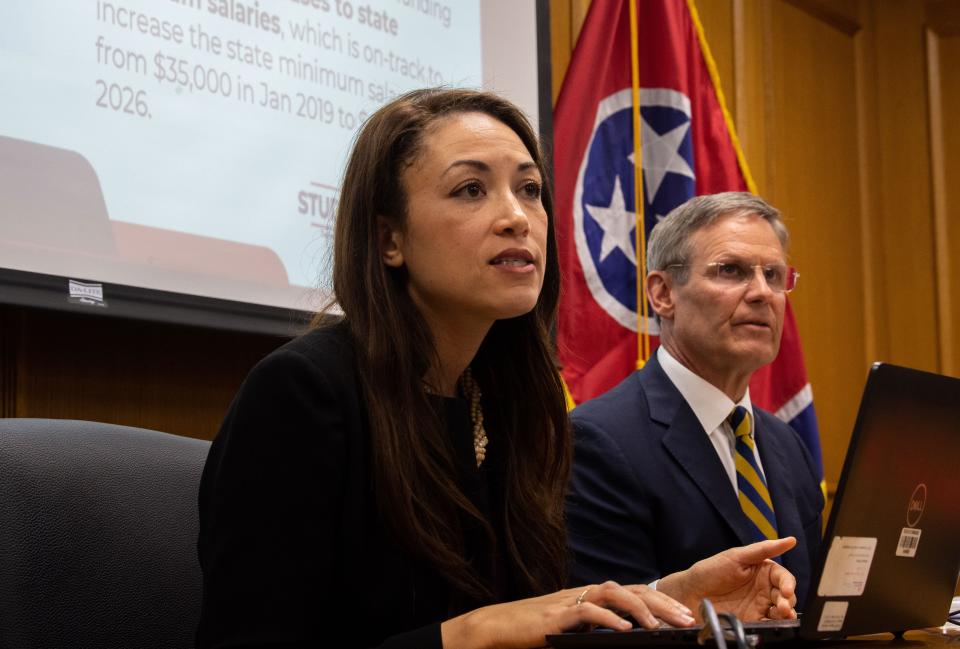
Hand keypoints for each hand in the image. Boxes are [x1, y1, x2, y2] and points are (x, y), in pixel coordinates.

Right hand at [440, 581, 695, 648]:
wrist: (496, 627)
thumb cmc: (532, 631)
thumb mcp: (572, 631)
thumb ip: (595, 631)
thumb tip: (625, 637)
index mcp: (590, 598)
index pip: (633, 593)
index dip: (660, 603)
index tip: (685, 616)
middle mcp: (584, 594)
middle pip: (630, 590)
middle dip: (661, 604)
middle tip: (686, 619)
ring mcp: (570, 602)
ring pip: (612, 594)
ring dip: (640, 608)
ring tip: (660, 625)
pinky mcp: (555, 615)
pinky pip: (586, 612)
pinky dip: (608, 619)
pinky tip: (625, 629)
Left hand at [657, 537, 798, 622]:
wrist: (689, 594)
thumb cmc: (710, 571)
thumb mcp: (736, 556)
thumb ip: (763, 549)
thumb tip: (790, 540)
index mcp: (761, 571)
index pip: (783, 577)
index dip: (788, 584)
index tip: (786, 590)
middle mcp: (763, 589)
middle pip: (785, 596)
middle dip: (788, 601)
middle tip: (782, 606)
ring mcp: (758, 606)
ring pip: (781, 612)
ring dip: (785, 614)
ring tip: (781, 615)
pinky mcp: (752, 621)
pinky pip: (768, 624)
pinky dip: (775, 625)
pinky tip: (773, 623)